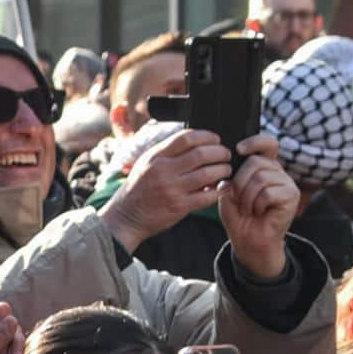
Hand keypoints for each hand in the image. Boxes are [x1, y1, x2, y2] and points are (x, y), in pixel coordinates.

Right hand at [98, 126, 233, 246]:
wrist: (126, 217)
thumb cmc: (138, 189)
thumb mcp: (145, 163)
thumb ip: (166, 152)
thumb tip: (193, 141)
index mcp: (156, 157)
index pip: (186, 138)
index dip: (207, 136)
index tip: (215, 140)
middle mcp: (163, 171)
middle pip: (201, 154)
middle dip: (220, 152)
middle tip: (225, 155)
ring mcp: (172, 189)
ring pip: (208, 174)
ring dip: (222, 170)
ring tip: (225, 170)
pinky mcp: (179, 207)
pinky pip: (207, 196)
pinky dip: (218, 190)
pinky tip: (220, 188)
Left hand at [219, 133, 304, 282]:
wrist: (248, 240)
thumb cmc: (239, 216)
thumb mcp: (228, 192)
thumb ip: (230, 175)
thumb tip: (231, 165)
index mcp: (263, 166)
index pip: (266, 143)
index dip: (255, 141)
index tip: (238, 149)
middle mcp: (277, 171)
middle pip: (256, 161)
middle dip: (240, 182)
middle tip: (239, 199)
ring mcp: (286, 182)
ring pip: (261, 178)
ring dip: (247, 197)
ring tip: (249, 208)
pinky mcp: (291, 195)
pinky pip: (268, 193)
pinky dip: (257, 205)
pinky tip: (260, 212)